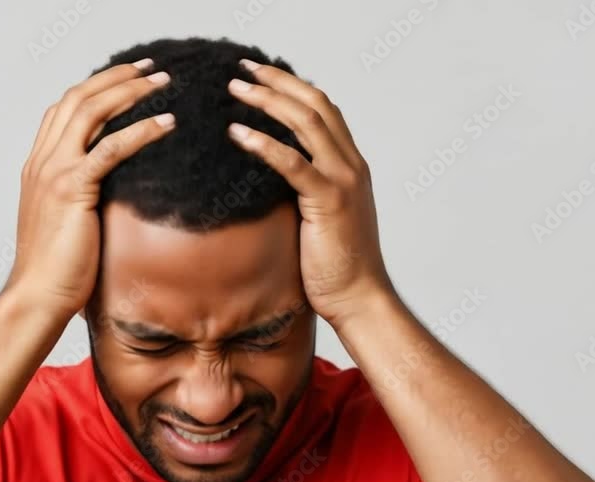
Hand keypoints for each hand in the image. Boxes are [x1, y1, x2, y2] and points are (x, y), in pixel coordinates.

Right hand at [7, 59, 175, 317]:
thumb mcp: (66, 221)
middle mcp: (43, 162)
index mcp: (38, 166)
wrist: (38, 295)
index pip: (64, 109)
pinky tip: (166, 124)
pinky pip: (110, 148)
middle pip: (78, 99)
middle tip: (151, 69)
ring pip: (91, 112)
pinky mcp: (72, 189)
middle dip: (116, 78)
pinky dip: (140, 130)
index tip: (127, 78)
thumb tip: (112, 190)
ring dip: (130, 92)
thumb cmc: (56, 268)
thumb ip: (81, 196)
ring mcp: (54, 172)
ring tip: (163, 83)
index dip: (95, 87)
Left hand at [226, 59, 393, 327]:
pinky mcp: (330, 201)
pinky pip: (293, 163)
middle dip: (277, 82)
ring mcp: (344, 180)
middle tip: (242, 70)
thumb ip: (300, 190)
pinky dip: (264, 144)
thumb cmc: (334, 265)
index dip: (292, 87)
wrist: (359, 297)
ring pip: (306, 123)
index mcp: (350, 165)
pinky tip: (237, 133)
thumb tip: (262, 180)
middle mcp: (351, 164)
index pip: (323, 110)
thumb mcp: (316, 217)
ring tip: (235, 89)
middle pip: (314, 104)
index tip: (260, 76)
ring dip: (268, 101)